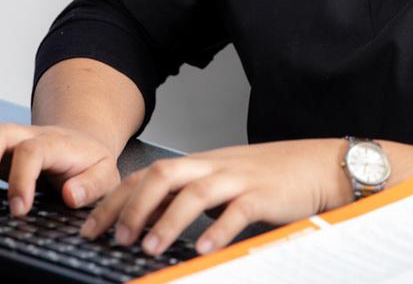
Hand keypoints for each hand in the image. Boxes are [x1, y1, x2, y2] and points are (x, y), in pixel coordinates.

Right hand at [0, 121, 120, 214]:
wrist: (81, 142)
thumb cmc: (89, 161)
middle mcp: (26, 134)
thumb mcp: (105, 174)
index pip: (32, 150)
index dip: (22, 178)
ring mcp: (6, 138)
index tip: (19, 208)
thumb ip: (91, 184)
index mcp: (54, 142)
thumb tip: (70, 193)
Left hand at [80, 139, 350, 256]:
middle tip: (115, 238)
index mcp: (200, 163)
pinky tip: (203, 249)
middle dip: (133, 207)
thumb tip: (149, 222)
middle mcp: (213, 166)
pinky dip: (217, 230)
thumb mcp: (223, 182)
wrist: (320, 165)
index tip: (92, 226)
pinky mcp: (263, 194)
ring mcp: (238, 178)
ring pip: (193, 192)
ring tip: (149, 247)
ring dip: (167, 221)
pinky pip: (236, 211)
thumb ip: (189, 195)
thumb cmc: (271, 178)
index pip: (147, 175)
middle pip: (161, 176)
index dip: (116, 199)